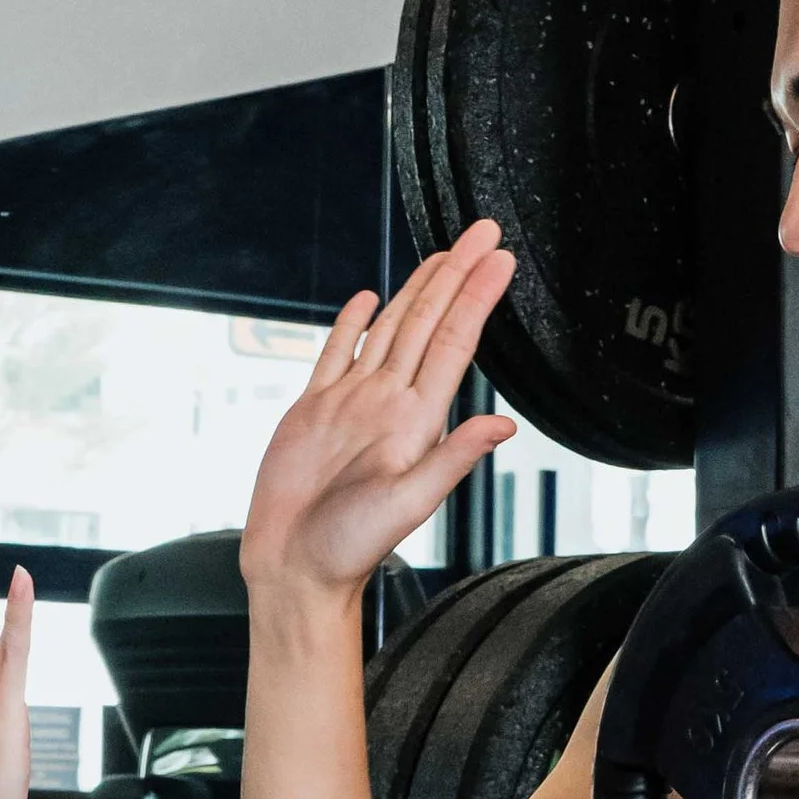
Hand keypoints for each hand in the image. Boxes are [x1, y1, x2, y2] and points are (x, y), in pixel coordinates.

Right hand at [240, 223, 516, 608]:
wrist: (294, 567)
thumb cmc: (348, 548)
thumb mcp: (408, 503)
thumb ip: (453, 459)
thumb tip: (503, 426)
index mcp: (415, 418)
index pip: (454, 341)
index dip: (477, 297)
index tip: (500, 258)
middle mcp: (389, 402)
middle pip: (429, 322)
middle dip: (458, 275)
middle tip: (483, 232)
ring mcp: (352, 402)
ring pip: (390, 330)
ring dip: (418, 290)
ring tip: (444, 255)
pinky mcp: (314, 410)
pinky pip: (336, 354)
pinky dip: (353, 324)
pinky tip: (369, 298)